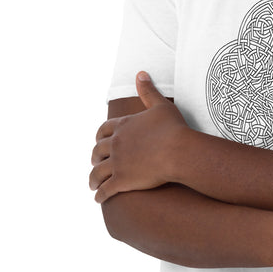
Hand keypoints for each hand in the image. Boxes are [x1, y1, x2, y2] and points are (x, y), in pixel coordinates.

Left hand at [89, 72, 188, 202]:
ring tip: (93, 184)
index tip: (99, 141)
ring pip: (97, 172)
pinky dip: (100, 195)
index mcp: (123, 125)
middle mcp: (116, 144)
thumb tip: (140, 73)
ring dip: (93, 179)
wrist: (179, 151)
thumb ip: (148, 90)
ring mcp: (117, 163)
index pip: (103, 130)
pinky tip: (99, 198)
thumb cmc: (173, 128)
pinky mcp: (122, 181)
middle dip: (95, 157)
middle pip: (98, 150)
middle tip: (96, 161)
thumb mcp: (160, 105)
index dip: (100, 136)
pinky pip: (105, 190)